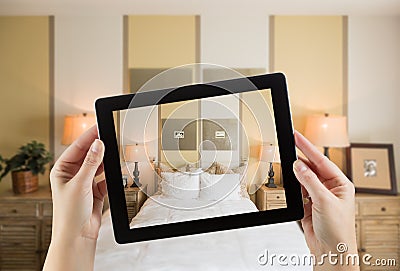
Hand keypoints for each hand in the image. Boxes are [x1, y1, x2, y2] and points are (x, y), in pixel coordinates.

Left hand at [43, 126, 106, 270]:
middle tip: (112, 135)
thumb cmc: (70, 214)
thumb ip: (91, 163)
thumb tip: (98, 144)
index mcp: (62, 170)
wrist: (78, 236)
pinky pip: (106, 177)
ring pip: (99, 165)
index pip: (77, 147)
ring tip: (117, 151)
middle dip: (100, 147)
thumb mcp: (80, 184)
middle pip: (89, 154)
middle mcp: (72, 174)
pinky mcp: (96, 190)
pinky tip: (117, 171)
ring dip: (107, 161)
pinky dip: (112, 175)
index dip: (89, 136)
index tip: (99, 125)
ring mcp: (85, 182)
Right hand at [293, 131, 358, 270]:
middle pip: (312, 167)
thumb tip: (298, 165)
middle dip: (300, 158)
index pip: (322, 160)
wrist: (330, 251)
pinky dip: (293, 185)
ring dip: (296, 173)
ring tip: (287, 164)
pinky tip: (290, 181)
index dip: (308, 147)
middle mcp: (331, 188)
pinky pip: (298, 189)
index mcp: (341, 184)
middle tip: (288, 145)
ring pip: (304, 178)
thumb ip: (310, 181)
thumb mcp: (324, 201)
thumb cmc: (338, 230)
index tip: (297, 136)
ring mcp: (319, 196)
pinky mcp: (308, 204)